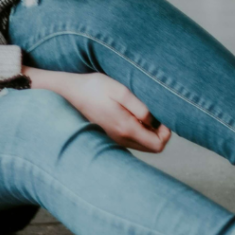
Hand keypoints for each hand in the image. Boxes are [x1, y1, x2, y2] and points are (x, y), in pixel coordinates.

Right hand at [25, 66, 170, 152]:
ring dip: (149, 132)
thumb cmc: (94, 87)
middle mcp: (120, 138)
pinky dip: (139, 131)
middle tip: (156, 114)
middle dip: (160, 133)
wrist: (68, 91)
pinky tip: (132, 115)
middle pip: (153, 148)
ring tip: (143, 112)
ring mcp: (114, 138)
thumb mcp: (119, 90)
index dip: (167, 133)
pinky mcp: (109, 135)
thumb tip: (156, 121)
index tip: (163, 116)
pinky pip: (132, 140)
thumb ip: (139, 107)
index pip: (158, 145)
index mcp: (125, 128)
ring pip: (143, 145)